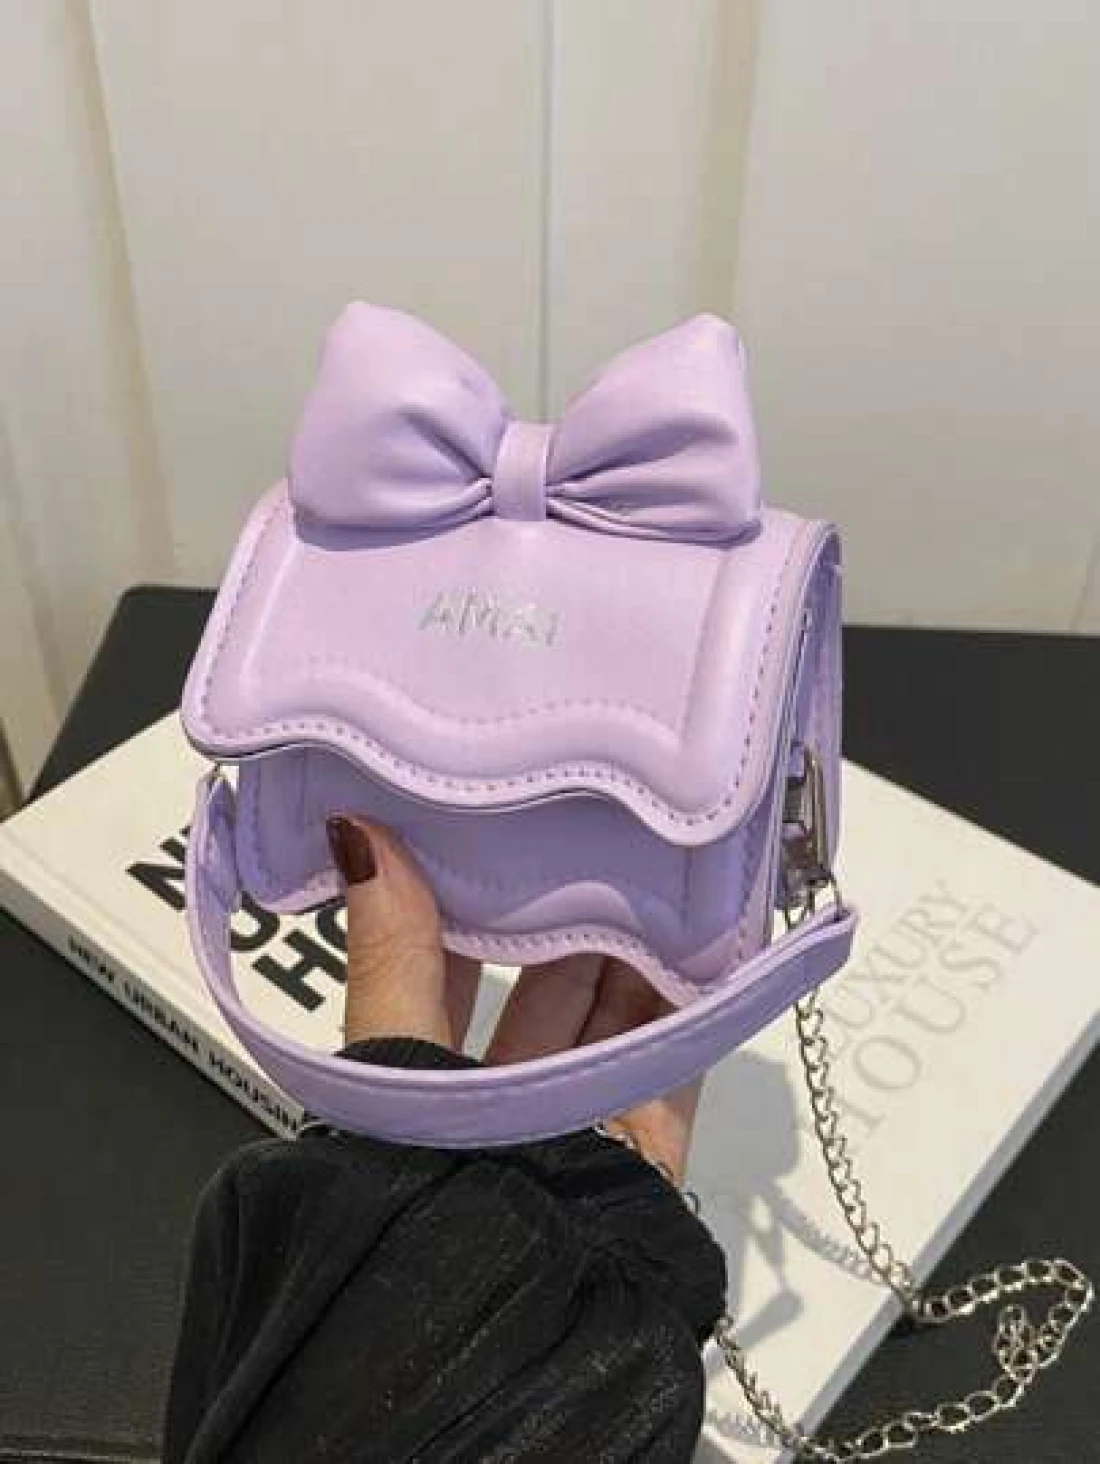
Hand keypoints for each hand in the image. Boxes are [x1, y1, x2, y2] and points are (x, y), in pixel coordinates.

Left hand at [326, 813, 703, 1182]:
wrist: (509, 1326)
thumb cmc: (423, 1195)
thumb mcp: (398, 1059)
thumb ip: (391, 951)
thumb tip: (352, 833)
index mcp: (421, 1084)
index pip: (445, 971)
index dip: (466, 903)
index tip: (494, 830)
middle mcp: (500, 1104)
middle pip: (542, 989)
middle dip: (566, 915)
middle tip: (589, 832)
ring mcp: (576, 1127)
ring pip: (610, 1016)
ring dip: (632, 948)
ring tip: (651, 864)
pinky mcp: (642, 1154)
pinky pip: (673, 1062)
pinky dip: (692, 1003)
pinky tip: (708, 940)